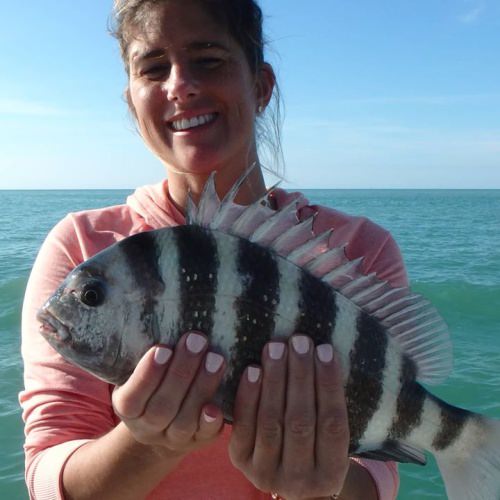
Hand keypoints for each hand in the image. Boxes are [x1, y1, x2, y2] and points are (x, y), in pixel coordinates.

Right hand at [112, 331, 224, 458]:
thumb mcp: (141, 370)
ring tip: (216, 358)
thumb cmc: (154, 383)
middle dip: (181, 372)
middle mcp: (148, 427)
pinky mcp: (198, 441)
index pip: (134, 395)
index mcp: (128, 407)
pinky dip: (211, 422)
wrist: (162, 424)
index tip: (163, 348)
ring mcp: (173, 437)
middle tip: (197, 340)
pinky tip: (218, 405)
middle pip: (162, 406)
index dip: (148, 374)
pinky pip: (204, 435)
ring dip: (202, 387)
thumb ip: (150, 353)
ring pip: (185, 419)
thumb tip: (161, 311)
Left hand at [229, 335, 349, 499]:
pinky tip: (253, 369)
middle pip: (300, 421)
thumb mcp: (330, 440)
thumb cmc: (315, 445)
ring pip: (271, 421)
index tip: (326, 349)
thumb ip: (329, 406)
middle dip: (300, 376)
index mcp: (331, 474)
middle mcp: (299, 480)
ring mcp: (266, 472)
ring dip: (274, 379)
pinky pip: (244, 425)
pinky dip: (248, 396)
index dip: (329, 385)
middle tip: (299, 341)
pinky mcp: (240, 461)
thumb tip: (325, 352)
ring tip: (276, 347)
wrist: (286, 480)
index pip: (333, 425)